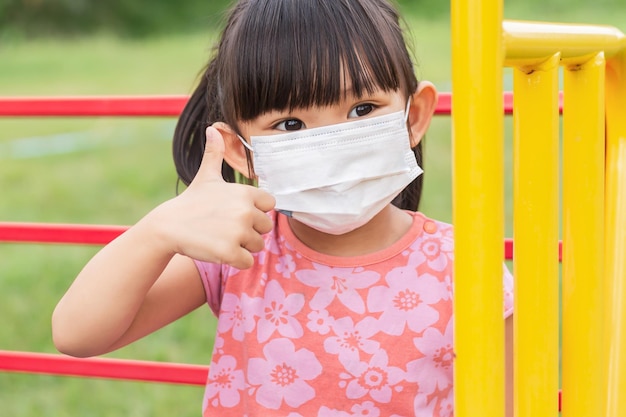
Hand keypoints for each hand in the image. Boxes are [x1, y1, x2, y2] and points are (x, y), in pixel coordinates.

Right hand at [147, 126, 274, 268]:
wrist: (168, 227)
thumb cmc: (191, 202)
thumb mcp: (206, 176)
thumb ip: (215, 154)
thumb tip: (212, 128)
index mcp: (245, 193)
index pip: (270, 206)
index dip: (255, 211)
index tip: (235, 212)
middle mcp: (245, 211)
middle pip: (264, 228)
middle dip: (248, 231)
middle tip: (224, 227)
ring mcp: (238, 232)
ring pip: (256, 246)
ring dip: (241, 246)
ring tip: (220, 237)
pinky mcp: (230, 252)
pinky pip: (247, 262)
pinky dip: (235, 261)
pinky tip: (218, 250)